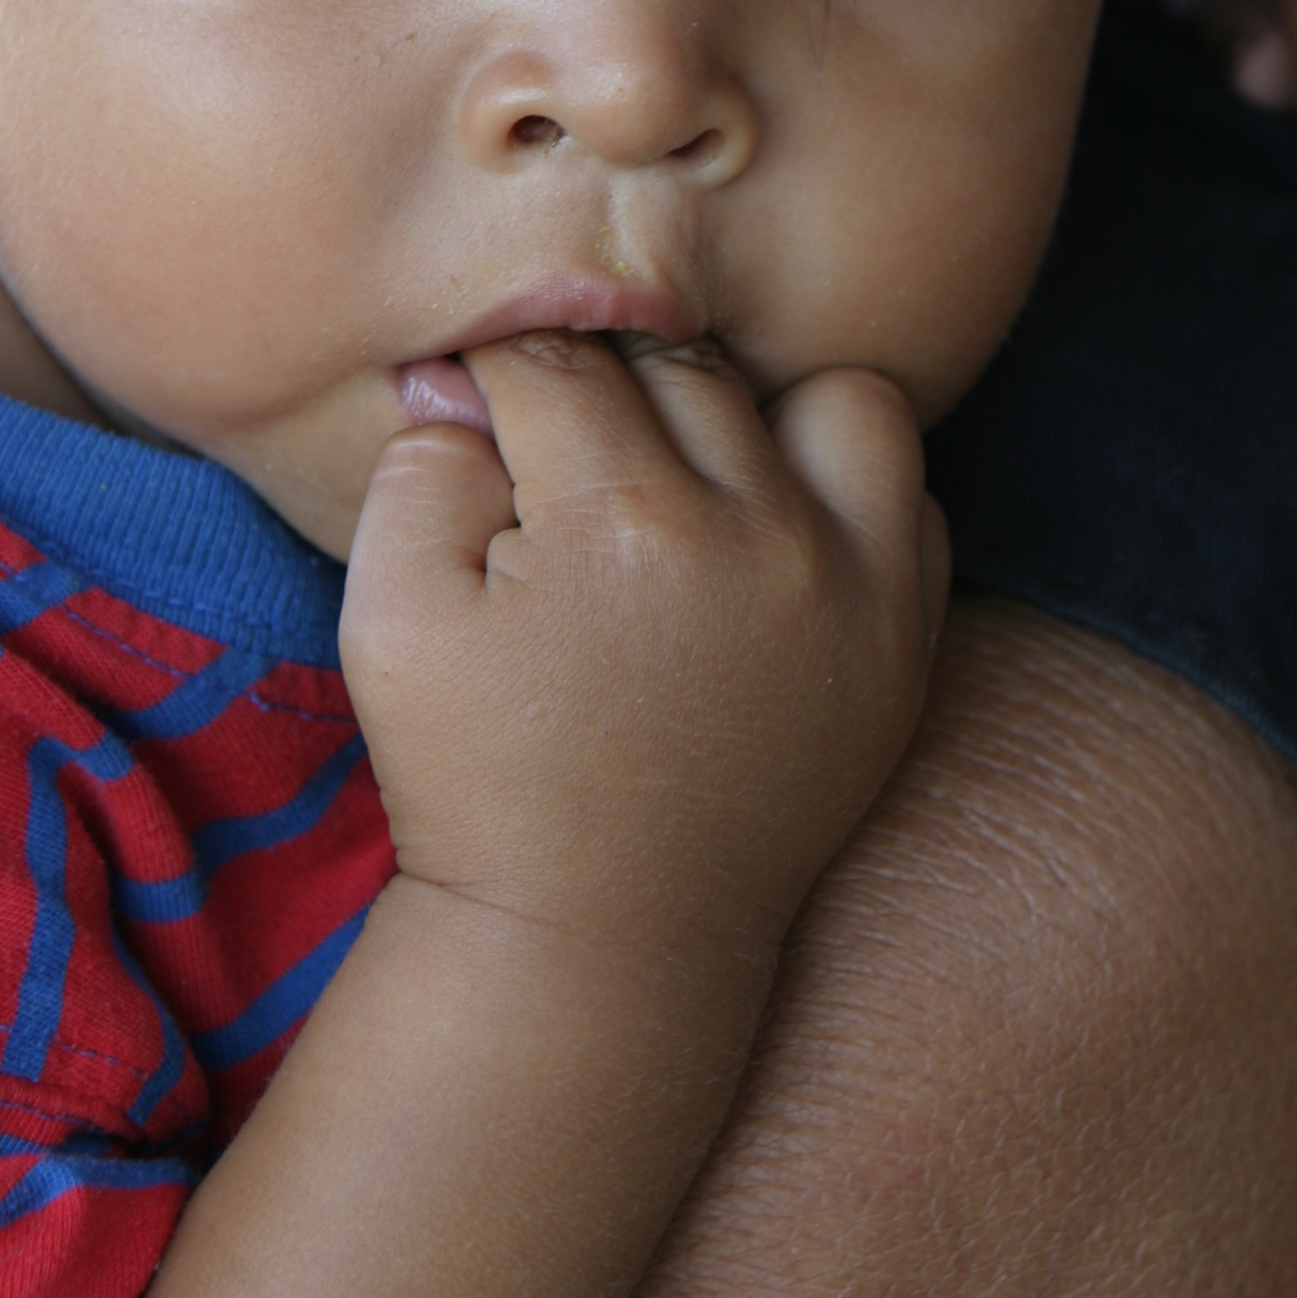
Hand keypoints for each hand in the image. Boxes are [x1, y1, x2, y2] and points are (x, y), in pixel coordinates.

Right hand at [340, 336, 946, 978]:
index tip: (482, 414)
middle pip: (684, 363)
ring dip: (756, 414)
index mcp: (620, 524)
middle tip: (564, 454)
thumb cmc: (480, 776)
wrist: (604, 937)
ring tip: (687, 477)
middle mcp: (760, 535)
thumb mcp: (390, 619)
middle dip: (609, 385)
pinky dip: (842, 491)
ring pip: (826, 399)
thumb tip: (468, 380)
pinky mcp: (905, 637)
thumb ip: (419, 466)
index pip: (554, 360)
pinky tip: (764, 534)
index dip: (496, 374)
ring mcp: (854, 586)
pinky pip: (906, 493)